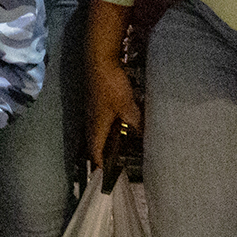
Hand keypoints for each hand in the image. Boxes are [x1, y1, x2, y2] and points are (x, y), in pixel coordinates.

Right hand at [86, 47, 142, 170]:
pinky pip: (99, 120)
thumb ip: (136, 123)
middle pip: (93, 142)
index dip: (99, 165)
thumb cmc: (111, 86)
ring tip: (115, 148)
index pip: (95, 151)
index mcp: (96, 126)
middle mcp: (90, 120)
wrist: (99, 60)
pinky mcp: (95, 100)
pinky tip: (117, 125)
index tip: (105, 177)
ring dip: (103, 141)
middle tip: (110, 164)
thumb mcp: (127, 106)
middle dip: (100, 155)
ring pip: (96, 131)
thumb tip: (145, 137)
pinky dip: (107, 128)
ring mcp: (91, 109)